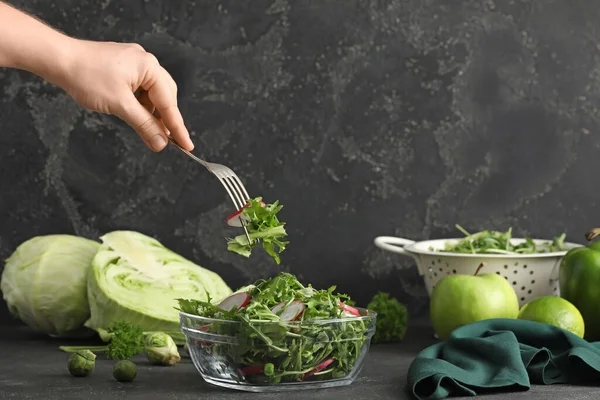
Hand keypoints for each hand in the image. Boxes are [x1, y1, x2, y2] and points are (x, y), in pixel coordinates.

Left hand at [56, 40, 193, 151]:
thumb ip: (144, 125)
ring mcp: (134, 64)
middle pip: (165, 97)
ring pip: (152, 95)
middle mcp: (146, 62)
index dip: (177, 127)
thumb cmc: (86, 76)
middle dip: (164, 119)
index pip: (169, 103)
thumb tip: (161, 143)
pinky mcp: (123, 68)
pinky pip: (140, 90)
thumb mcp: (119, 105)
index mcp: (149, 67)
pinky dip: (139, 106)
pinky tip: (134, 115)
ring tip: (146, 130)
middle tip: (165, 141)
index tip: (187, 146)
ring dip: (150, 113)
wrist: (59, 59)